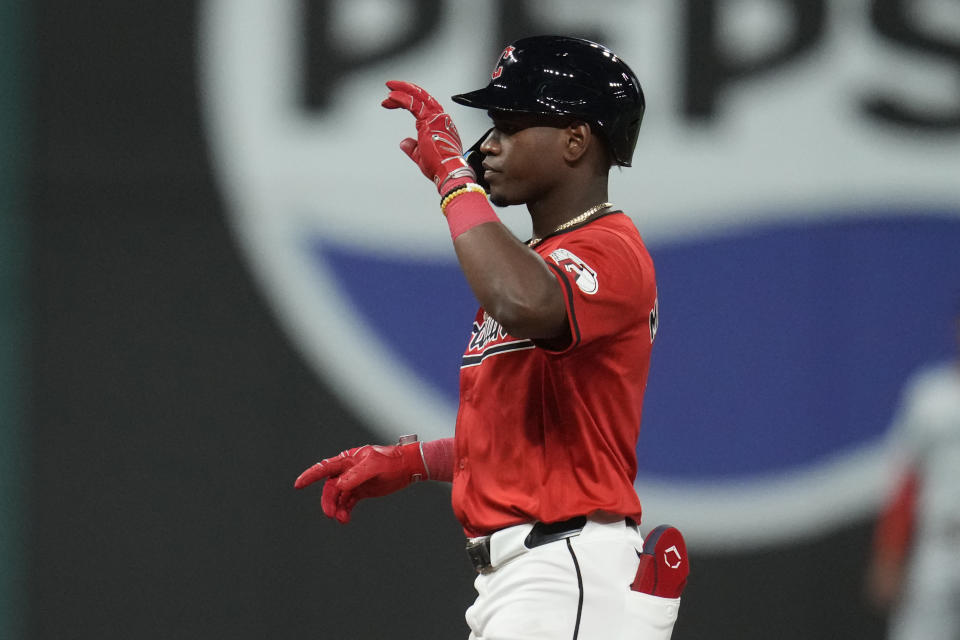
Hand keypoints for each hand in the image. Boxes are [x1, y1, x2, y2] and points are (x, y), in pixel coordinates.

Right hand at [294, 442, 426, 523]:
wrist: (408, 467)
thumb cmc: (391, 461)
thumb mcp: (375, 465)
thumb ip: (356, 474)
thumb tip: (339, 485)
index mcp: (348, 459)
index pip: (325, 467)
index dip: (310, 476)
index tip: (298, 484)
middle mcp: (348, 470)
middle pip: (331, 487)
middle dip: (328, 501)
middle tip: (331, 514)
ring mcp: (354, 481)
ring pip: (338, 497)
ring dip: (337, 508)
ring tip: (342, 519)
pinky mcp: (361, 491)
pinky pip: (348, 502)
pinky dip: (344, 511)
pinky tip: (345, 519)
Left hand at [381, 80, 474, 192]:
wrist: (448, 171)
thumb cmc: (440, 166)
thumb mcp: (421, 156)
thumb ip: (413, 147)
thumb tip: (404, 142)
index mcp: (440, 125)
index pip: (423, 106)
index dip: (408, 100)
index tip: (394, 100)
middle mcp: (440, 118)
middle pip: (421, 97)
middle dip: (405, 89)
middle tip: (391, 86)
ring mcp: (436, 118)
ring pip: (418, 97)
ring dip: (402, 90)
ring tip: (389, 87)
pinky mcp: (429, 120)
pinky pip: (413, 104)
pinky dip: (401, 99)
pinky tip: (391, 97)